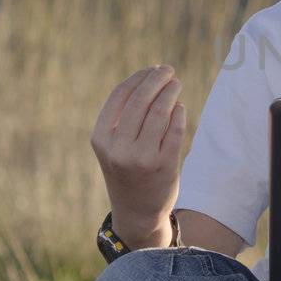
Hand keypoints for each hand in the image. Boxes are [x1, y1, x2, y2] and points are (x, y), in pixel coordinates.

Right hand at [90, 65, 186, 243]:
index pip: (120, 96)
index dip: (138, 78)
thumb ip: (123, 118)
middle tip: (168, 70)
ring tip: (175, 85)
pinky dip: (178, 114)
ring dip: (170, 93)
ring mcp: (142, 158)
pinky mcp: (164, 166)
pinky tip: (179, 108)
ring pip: (160, 112)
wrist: (136, 212)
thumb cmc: (125, 170)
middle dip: (157, 80)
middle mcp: (119, 148)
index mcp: (101, 138)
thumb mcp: (113, 146)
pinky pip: (175, 130)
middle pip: (141, 100)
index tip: (151, 69)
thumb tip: (150, 79)